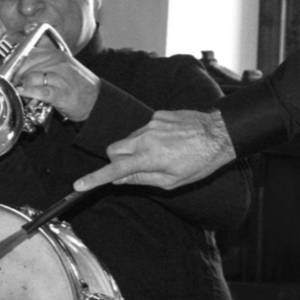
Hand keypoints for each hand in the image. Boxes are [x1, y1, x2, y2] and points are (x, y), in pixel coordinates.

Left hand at [13, 47, 100, 121]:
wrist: (97, 100)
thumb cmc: (75, 85)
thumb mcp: (59, 67)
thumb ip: (41, 63)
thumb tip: (18, 66)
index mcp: (55, 53)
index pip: (26, 52)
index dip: (14, 63)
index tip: (9, 73)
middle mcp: (58, 61)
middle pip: (25, 64)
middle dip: (15, 76)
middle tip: (14, 86)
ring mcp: (61, 76)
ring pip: (31, 76)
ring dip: (22, 86)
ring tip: (22, 94)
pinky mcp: (62, 93)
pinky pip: (42, 91)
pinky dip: (30, 92)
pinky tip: (24, 94)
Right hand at [73, 109, 235, 190]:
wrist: (218, 134)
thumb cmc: (199, 162)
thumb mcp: (172, 181)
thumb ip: (142, 180)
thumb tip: (120, 180)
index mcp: (149, 158)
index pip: (115, 171)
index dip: (95, 179)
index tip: (80, 185)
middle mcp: (146, 138)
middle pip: (113, 149)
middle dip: (116, 160)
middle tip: (133, 167)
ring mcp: (151, 124)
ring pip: (129, 139)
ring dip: (135, 149)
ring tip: (160, 153)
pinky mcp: (158, 115)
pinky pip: (144, 128)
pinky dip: (149, 137)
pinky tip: (169, 141)